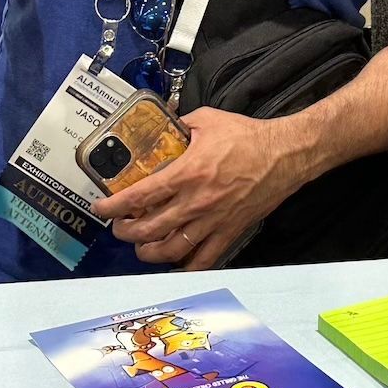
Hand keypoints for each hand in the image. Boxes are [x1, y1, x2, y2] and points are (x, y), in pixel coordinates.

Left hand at [93, 108, 302, 269]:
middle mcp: (197, 201)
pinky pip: (204, 259)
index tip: (102, 208)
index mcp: (188, 172)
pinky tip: (175, 264)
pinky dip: (186, 267)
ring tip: (141, 247)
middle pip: (149, 228)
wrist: (285, 155)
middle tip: (119, 227)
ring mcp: (213, 220)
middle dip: (126, 232)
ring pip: (172, 249)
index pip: (140, 196)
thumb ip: (181, 124)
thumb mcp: (208, 120)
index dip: (115, 206)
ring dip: (149, 252)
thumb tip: (164, 124)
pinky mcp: (230, 231)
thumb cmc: (249, 137)